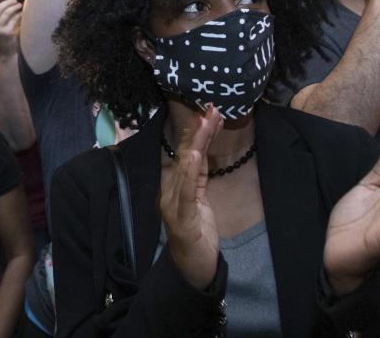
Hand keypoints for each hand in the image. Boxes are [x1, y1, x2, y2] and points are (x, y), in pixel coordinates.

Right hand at [0, 0, 21, 57]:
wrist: (4, 51)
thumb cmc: (0, 36)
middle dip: (8, 2)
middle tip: (15, 0)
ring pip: (6, 12)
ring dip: (14, 7)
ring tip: (19, 5)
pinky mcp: (6, 33)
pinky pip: (14, 19)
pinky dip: (18, 14)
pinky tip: (21, 12)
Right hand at [160, 105, 222, 290]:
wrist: (193, 271)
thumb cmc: (197, 235)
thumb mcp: (200, 201)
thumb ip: (198, 177)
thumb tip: (203, 149)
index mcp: (174, 187)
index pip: (187, 154)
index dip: (197, 133)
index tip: (210, 112)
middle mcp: (169, 192)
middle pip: (185, 156)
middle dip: (198, 131)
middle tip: (210, 109)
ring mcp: (172, 205)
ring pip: (186, 168)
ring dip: (197, 143)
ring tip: (206, 122)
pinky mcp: (181, 219)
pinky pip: (187, 192)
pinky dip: (191, 172)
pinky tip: (196, 155)